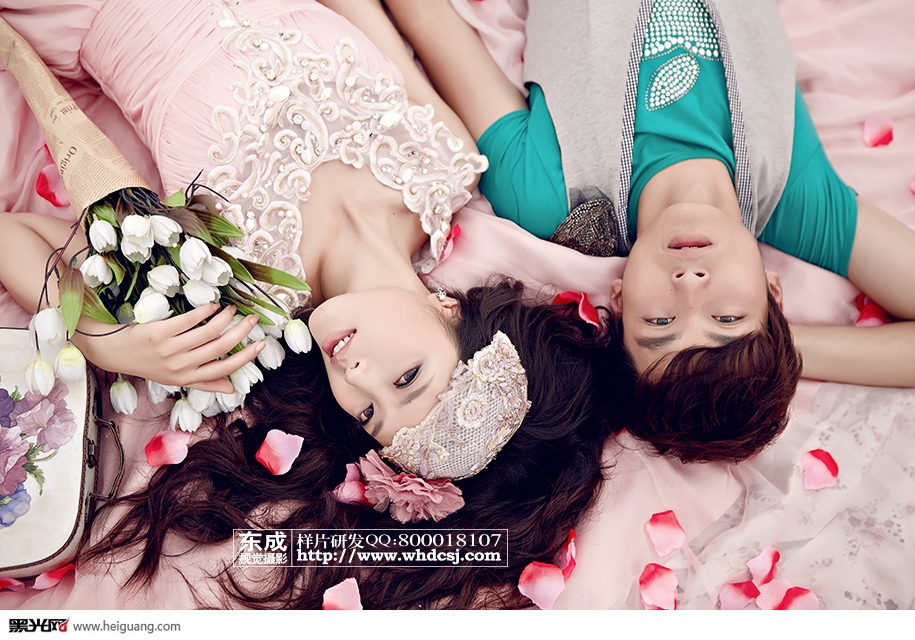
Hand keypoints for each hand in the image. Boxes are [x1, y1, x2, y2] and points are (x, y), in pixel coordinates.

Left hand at [73, 304, 264, 392]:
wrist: (114, 352)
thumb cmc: (148, 364)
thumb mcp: (176, 379)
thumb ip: (205, 382)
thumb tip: (232, 389)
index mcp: (187, 378)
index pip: (224, 369)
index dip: (246, 357)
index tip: (261, 344)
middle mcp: (180, 366)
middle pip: (220, 347)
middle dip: (241, 331)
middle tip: (252, 319)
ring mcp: (170, 349)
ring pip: (207, 332)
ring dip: (224, 318)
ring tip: (232, 310)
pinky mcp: (160, 333)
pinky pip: (189, 320)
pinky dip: (205, 311)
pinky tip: (213, 305)